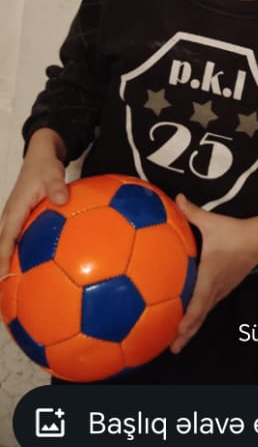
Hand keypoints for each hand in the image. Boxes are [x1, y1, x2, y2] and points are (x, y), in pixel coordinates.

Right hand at [0, 142, 67, 278]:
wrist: (40, 156)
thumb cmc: (45, 166)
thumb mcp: (53, 173)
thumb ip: (57, 187)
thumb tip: (63, 200)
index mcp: (15, 209)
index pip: (6, 238)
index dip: (2, 257)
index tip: (2, 275)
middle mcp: (11, 217)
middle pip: (1, 246)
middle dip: (0, 268)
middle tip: (3, 290)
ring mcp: (15, 219)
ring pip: (7, 245)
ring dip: (7, 264)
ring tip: (12, 290)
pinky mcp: (22, 220)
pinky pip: (16, 241)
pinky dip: (18, 255)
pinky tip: (30, 272)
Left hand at [170, 194, 257, 351]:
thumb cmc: (235, 233)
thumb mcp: (211, 222)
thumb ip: (192, 212)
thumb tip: (177, 197)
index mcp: (210, 276)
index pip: (199, 302)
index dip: (188, 318)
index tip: (177, 331)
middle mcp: (215, 288)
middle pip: (200, 316)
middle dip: (187, 333)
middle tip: (172, 348)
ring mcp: (221, 290)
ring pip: (204, 314)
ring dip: (192, 328)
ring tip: (177, 343)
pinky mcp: (224, 288)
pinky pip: (208, 307)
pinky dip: (197, 317)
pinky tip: (188, 321)